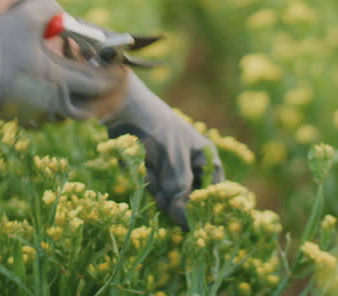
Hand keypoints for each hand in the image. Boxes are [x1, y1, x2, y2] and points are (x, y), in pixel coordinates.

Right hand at [0, 0, 123, 126]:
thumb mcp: (27, 15)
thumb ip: (50, 10)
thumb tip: (58, 13)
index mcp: (59, 81)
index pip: (99, 84)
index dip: (114, 76)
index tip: (121, 69)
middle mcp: (49, 104)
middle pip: (86, 109)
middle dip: (99, 97)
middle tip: (102, 83)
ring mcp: (30, 113)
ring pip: (62, 115)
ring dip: (72, 101)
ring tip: (72, 82)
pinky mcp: (12, 115)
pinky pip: (39, 116)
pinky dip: (48, 106)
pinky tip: (42, 88)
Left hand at [104, 72, 224, 229]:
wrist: (125, 111)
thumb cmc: (158, 133)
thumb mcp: (174, 165)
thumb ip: (181, 195)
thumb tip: (187, 225)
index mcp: (205, 158)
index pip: (212, 191)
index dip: (204, 206)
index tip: (193, 220)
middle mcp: (191, 165)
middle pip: (188, 197)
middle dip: (173, 195)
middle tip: (160, 180)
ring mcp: (170, 168)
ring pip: (168, 195)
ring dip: (157, 186)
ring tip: (150, 165)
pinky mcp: (152, 170)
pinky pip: (153, 187)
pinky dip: (146, 180)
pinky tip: (143, 165)